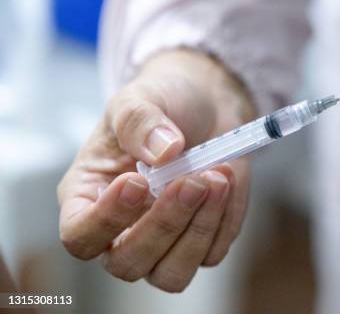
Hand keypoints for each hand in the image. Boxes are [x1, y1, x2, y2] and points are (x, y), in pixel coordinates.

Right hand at [58, 50, 253, 291]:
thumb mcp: (142, 98)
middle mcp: (122, 229)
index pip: (81, 235)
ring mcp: (164, 241)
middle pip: (128, 263)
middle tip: (192, 179)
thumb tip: (163, 152)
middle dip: (164, 224)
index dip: (105, 220)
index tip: (137, 180)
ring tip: (217, 177)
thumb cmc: (163, 102)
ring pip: (172, 273)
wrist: (207, 104)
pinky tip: (227, 178)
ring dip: (199, 230)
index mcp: (89, 196)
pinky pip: (213, 252)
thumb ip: (140, 121)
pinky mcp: (202, 240)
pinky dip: (225, 219)